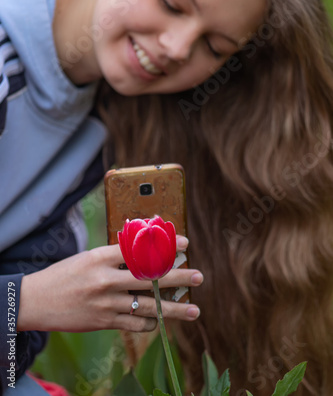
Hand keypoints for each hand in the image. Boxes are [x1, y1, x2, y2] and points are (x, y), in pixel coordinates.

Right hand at [17, 236, 202, 332]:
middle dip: (178, 277)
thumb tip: (143, 255)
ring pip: (147, 306)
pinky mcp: (103, 322)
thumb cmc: (64, 275)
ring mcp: (105, 303)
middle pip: (149, 278)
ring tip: (194, 310)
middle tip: (198, 277)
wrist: (35, 301)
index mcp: (101, 257)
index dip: (165, 247)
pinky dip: (149, 322)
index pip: (139, 250)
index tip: (185, 245)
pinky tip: (159, 320)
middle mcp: (105, 280)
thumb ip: (114, 258)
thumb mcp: (88, 258)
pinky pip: (134, 324)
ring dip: (173, 309)